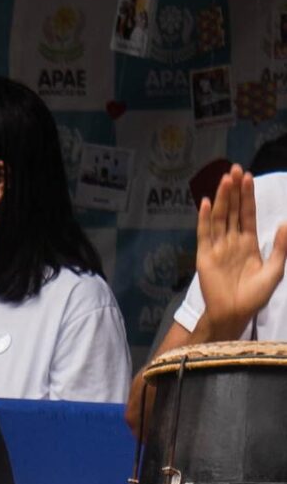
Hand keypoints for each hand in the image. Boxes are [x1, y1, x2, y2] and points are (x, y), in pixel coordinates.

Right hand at [195, 168, 286, 339]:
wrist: (235, 314)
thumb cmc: (255, 296)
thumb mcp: (275, 271)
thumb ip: (280, 248)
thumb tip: (284, 224)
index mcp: (248, 243)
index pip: (247, 214)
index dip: (248, 196)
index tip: (248, 177)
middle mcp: (232, 241)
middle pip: (233, 211)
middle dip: (234, 191)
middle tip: (235, 169)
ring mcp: (217, 247)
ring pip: (220, 218)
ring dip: (222, 199)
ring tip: (224, 180)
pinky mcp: (204, 256)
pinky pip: (204, 233)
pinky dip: (205, 218)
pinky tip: (207, 203)